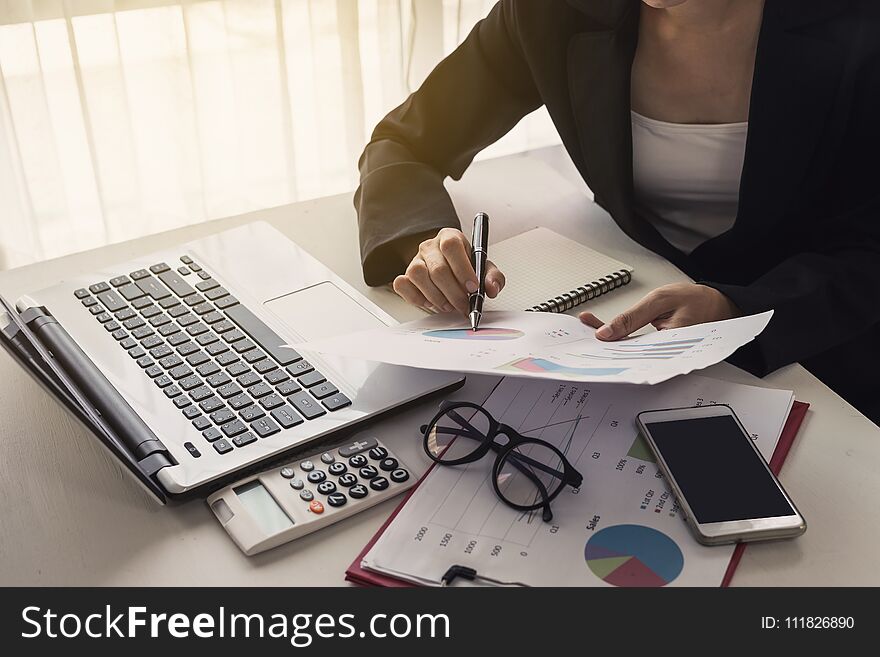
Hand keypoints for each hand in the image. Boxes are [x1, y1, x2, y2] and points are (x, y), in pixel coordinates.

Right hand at [392, 228, 505, 313]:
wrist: (451, 273)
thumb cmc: (466, 269)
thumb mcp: (485, 270)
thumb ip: (493, 277)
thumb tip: (491, 288)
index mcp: (450, 237)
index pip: (451, 246)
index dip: (462, 269)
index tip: (473, 288)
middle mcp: (430, 247)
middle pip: (437, 268)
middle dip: (454, 293)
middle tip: (464, 305)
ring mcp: (415, 260)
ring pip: (418, 276)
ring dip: (436, 296)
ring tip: (448, 305)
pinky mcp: (405, 275)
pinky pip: (402, 285)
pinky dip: (416, 297)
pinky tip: (430, 302)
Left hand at [579, 283, 740, 339]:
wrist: (718, 304)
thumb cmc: (696, 300)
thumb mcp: (660, 300)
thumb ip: (632, 317)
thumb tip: (606, 333)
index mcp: (669, 344)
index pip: (629, 351)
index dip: (607, 345)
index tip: (590, 337)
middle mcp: (664, 356)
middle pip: (626, 354)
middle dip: (605, 345)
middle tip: (585, 337)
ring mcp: (661, 354)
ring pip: (630, 352)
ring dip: (612, 341)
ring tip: (592, 334)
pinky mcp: (658, 350)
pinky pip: (637, 348)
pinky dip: (623, 339)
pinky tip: (609, 333)